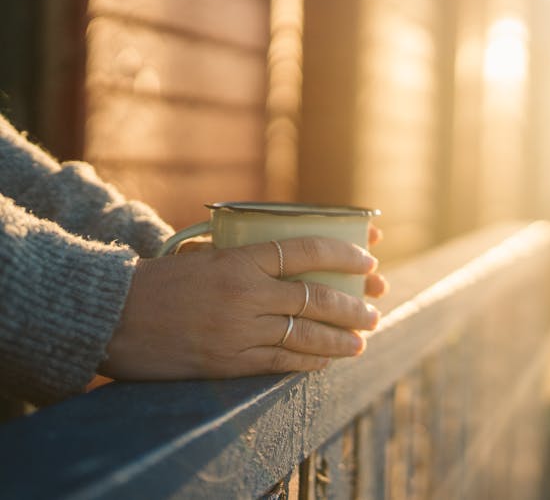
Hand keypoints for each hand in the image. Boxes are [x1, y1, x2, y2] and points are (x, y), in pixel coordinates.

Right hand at [99, 236, 384, 379]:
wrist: (111, 316)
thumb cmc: (159, 280)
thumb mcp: (204, 254)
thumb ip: (245, 254)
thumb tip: (290, 254)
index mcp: (240, 258)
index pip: (306, 250)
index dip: (343, 253)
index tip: (369, 258)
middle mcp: (247, 294)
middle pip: (317, 298)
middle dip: (353, 306)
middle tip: (373, 311)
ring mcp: (240, 330)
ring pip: (306, 335)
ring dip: (340, 340)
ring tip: (361, 342)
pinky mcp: (229, 361)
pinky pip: (281, 363)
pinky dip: (309, 362)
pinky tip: (326, 362)